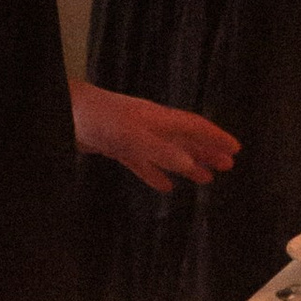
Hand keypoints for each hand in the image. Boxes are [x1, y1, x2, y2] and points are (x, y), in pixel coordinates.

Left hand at [70, 82, 239, 196]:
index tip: (236, 150)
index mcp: (159, 119)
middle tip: (227, 166)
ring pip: (168, 152)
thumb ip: (162, 151)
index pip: (195, 127)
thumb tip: (193, 165)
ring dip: (187, 165)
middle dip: (207, 152)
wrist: (64, 113)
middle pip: (185, 139)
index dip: (216, 138)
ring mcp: (134, 136)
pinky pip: (143, 163)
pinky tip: (165, 186)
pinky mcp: (117, 147)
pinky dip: (156, 174)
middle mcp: (151, 126)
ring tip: (205, 179)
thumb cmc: (100, 120)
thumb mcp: (133, 137)